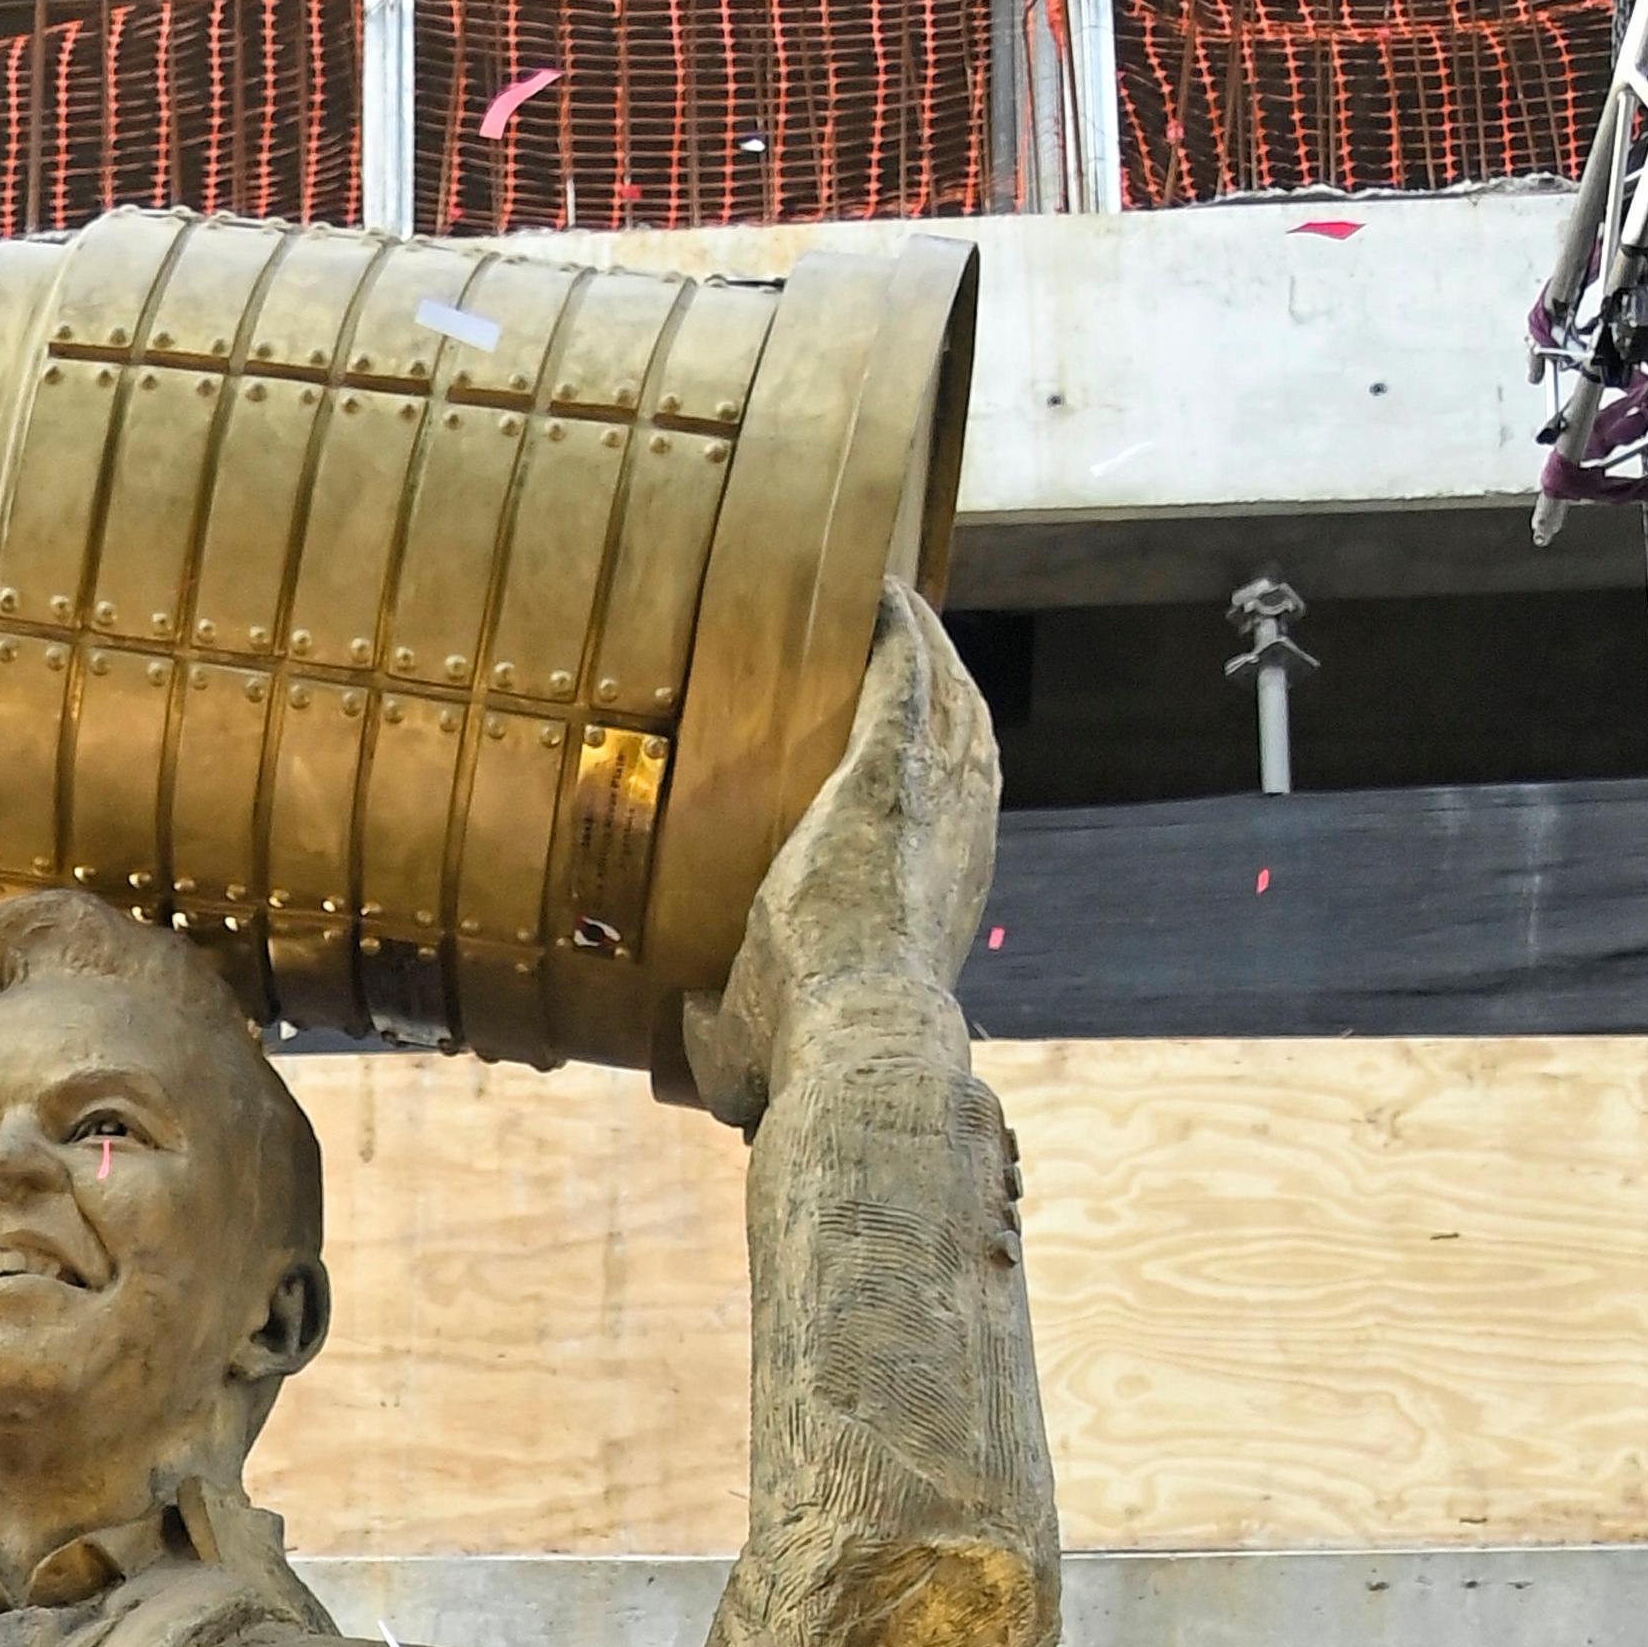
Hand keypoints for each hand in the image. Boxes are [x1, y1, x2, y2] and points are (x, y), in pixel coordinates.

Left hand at [683, 585, 997, 1127]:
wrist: (854, 1037)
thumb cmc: (811, 1053)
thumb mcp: (757, 1035)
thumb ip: (722, 1021)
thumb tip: (682, 1025)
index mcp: (935, 900)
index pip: (949, 818)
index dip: (939, 777)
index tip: (914, 746)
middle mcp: (956, 843)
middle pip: (965, 741)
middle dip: (947, 690)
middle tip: (914, 647)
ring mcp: (935, 803)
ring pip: (948, 701)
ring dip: (929, 651)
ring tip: (901, 610)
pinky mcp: (892, 772)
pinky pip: (905, 680)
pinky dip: (899, 636)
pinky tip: (883, 593)